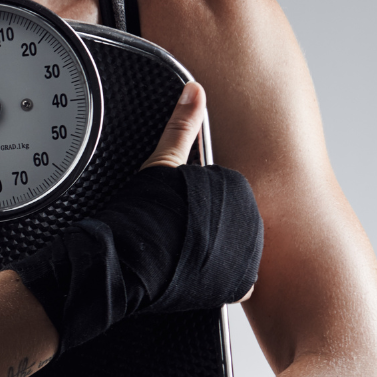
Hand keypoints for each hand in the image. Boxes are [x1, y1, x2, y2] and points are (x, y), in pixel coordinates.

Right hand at [140, 81, 252, 302]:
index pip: (223, 192)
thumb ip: (182, 126)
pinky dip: (218, 279)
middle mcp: (251, 222)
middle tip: (173, 231)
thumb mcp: (162, 164)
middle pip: (229, 220)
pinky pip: (236, 281)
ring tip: (179, 252)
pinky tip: (194, 273)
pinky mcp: (239, 285)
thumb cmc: (139, 217)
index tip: (172, 210)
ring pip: (233, 248)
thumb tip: (194, 91)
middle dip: (204, 226)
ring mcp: (247, 254)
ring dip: (212, 251)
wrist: (125, 263)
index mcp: (238, 189)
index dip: (194, 201)